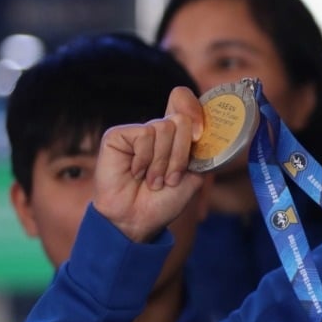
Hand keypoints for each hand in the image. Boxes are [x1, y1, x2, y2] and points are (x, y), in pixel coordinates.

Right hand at [93, 87, 205, 242]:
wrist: (137, 220)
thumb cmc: (163, 201)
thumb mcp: (193, 176)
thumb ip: (201, 151)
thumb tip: (204, 132)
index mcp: (176, 136)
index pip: (184, 101)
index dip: (195, 110)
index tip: (199, 136)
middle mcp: (157, 130)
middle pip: (181, 119)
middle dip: (181, 154)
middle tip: (170, 178)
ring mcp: (137, 132)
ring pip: (165, 128)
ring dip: (163, 162)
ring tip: (153, 181)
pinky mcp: (117, 135)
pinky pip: (144, 134)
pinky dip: (145, 159)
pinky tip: (136, 173)